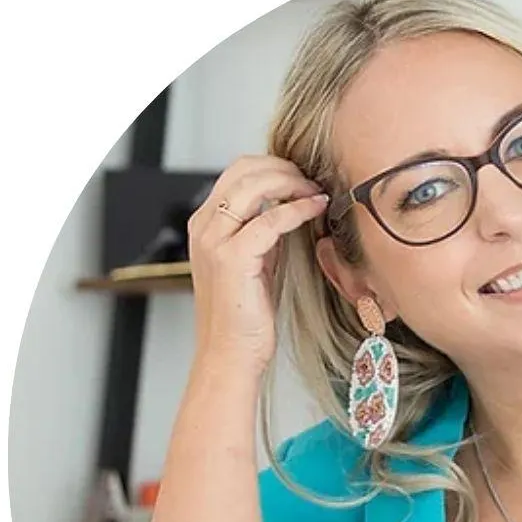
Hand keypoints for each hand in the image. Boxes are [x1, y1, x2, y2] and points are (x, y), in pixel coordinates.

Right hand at [187, 155, 329, 372]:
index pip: (237, 172)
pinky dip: (297, 209)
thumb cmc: (244, 316)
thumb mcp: (256, 263)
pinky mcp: (232, 258)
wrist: (230, 354)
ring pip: (254, 185)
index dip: (273, 167)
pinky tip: (316, 209)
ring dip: (292, 182)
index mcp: (206, 225)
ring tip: (317, 191)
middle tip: (313, 179)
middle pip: (243, 170)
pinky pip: (270, 219)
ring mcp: (214, 241)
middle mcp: (204, 227)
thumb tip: (290, 206)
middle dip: (284, 168)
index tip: (303, 177)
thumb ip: (265, 233)